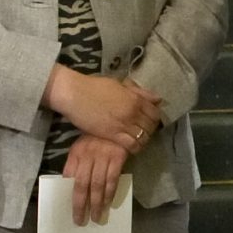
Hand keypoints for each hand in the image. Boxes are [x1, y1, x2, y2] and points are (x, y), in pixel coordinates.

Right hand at [49, 67, 163, 149]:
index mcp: (135, 99)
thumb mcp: (119, 85)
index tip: (149, 121)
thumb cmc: (94, 87)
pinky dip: (135, 148)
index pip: (155, 113)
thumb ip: (138, 92)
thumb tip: (157, 99)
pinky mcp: (113, 134)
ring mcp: (124, 124)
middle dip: (149, 130)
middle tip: (143, 131)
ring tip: (137, 140)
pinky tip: (131, 147)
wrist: (75, 94)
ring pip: (144, 137)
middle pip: (151, 126)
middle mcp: (133, 112)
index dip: (154, 119)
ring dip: (143, 140)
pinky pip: (132, 145)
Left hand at [62, 134, 129, 225]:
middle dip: (80, 205)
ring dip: (96, 203)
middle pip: (81, 185)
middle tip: (80, 220)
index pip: (68, 176)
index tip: (67, 208)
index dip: (67, 193)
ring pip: (97, 185)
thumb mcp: (82, 145)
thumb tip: (71, 184)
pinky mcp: (117, 158)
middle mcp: (87, 156)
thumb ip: (77, 162)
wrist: (119, 119)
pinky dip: (110, 194)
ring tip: (96, 217)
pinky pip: (112, 180)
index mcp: (76, 153)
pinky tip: (108, 204)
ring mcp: (102, 157)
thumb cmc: (98, 135)